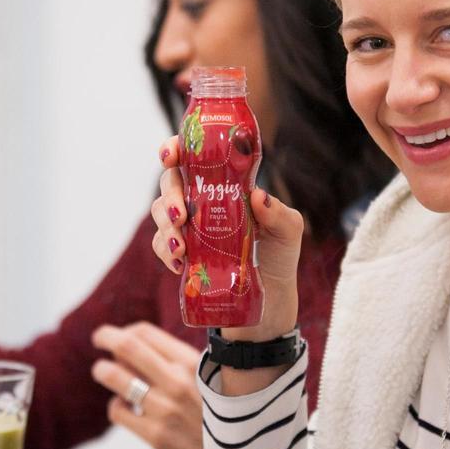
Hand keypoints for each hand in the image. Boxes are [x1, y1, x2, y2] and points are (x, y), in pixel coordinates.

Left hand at [90, 322, 207, 448]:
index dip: (127, 330)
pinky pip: (120, 412)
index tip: (120, 335)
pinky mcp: (157, 436)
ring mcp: (165, 409)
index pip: (146, 333)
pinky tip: (125, 407)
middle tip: (98, 337)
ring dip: (103, 370)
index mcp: (193, 362)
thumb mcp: (214, 378)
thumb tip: (142, 345)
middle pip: (127, 346)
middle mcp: (178, 380)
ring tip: (101, 370)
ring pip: (115, 377)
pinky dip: (117, 405)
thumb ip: (183, 361)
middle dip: (105, 337)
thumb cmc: (226, 414)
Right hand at [150, 135, 302, 342]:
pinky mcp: (182, 254)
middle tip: (181, 215)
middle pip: (170, 183)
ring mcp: (189, 227)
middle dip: (169, 196)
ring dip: (165, 227)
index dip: (176, 149)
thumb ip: (278, 213)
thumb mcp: (289, 231)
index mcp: (226, 185)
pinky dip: (166, 252)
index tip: (169, 155)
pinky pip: (161, 246)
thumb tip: (259, 196)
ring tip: (182, 247)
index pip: (195, 158)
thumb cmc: (279, 255)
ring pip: (160, 214)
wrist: (270, 299)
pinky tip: (179, 264)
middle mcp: (202, 200)